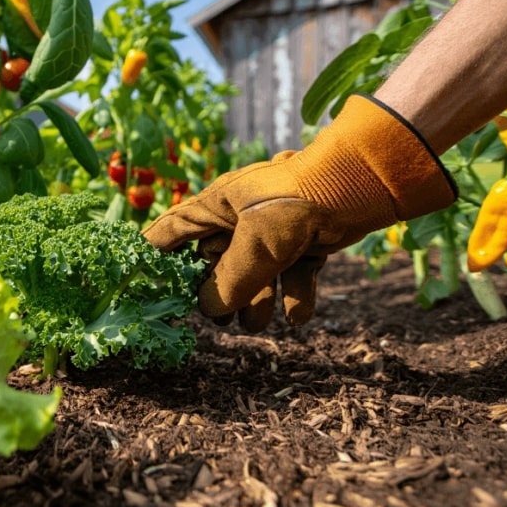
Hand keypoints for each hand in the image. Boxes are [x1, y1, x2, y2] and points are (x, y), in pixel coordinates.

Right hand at [143, 95, 455, 330]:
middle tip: (218, 321)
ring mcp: (274, 230)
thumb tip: (209, 310)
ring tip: (259, 324)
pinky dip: (294, 296)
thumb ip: (230, 281)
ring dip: (257, 301)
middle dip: (218, 293)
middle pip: (216, 262)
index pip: (172, 230)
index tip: (145, 287)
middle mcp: (241, 217)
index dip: (155, 257)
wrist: (361, 183)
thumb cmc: (296, 201)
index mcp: (217, 205)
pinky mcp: (306, 242)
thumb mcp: (256, 244)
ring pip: (255, 273)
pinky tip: (298, 317)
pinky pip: (292, 275)